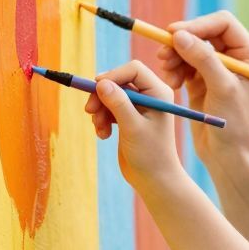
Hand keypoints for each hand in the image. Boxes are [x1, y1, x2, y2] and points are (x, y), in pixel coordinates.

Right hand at [85, 59, 185, 192]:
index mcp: (159, 93)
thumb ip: (118, 104)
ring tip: (99, 128)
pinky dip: (102, 119)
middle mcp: (150, 96)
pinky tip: (103, 135)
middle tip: (89, 110)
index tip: (97, 89)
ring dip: (99, 110)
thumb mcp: (133, 127)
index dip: (113, 75)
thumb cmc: (150, 154)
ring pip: (110, 95)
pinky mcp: (128, 117)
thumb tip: (101, 82)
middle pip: (118, 80)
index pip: (133, 69)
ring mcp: (139, 106)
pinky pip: (108, 108)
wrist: (153, 179)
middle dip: (102, 95)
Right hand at [156, 11, 248, 169]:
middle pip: (203, 34)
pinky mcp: (202, 81)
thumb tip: (179, 35)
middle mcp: (235, 58)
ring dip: (175, 56)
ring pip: (190, 48)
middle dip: (182, 42)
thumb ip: (202, 59)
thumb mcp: (221, 88)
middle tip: (163, 53)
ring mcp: (217, 69)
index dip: (198, 25)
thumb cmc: (235, 125)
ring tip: (166, 71)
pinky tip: (172, 83)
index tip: (174, 33)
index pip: (223, 23)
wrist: (229, 156)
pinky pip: (184, 64)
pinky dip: (175, 69)